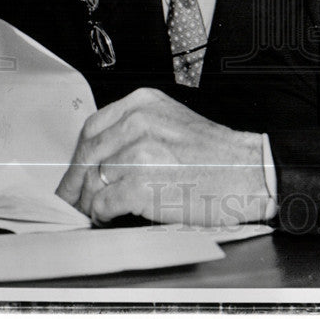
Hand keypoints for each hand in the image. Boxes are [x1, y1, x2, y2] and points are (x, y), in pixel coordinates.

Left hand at [55, 88, 270, 226]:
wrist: (247, 174)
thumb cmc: (215, 155)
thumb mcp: (170, 124)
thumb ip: (134, 132)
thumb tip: (99, 160)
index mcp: (143, 103)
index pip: (92, 129)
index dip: (79, 157)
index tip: (76, 174)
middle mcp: (138, 122)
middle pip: (87, 157)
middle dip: (75, 184)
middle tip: (72, 202)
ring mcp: (138, 153)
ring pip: (92, 183)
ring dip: (91, 203)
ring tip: (99, 212)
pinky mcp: (140, 184)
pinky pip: (103, 205)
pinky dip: (104, 216)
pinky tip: (115, 217)